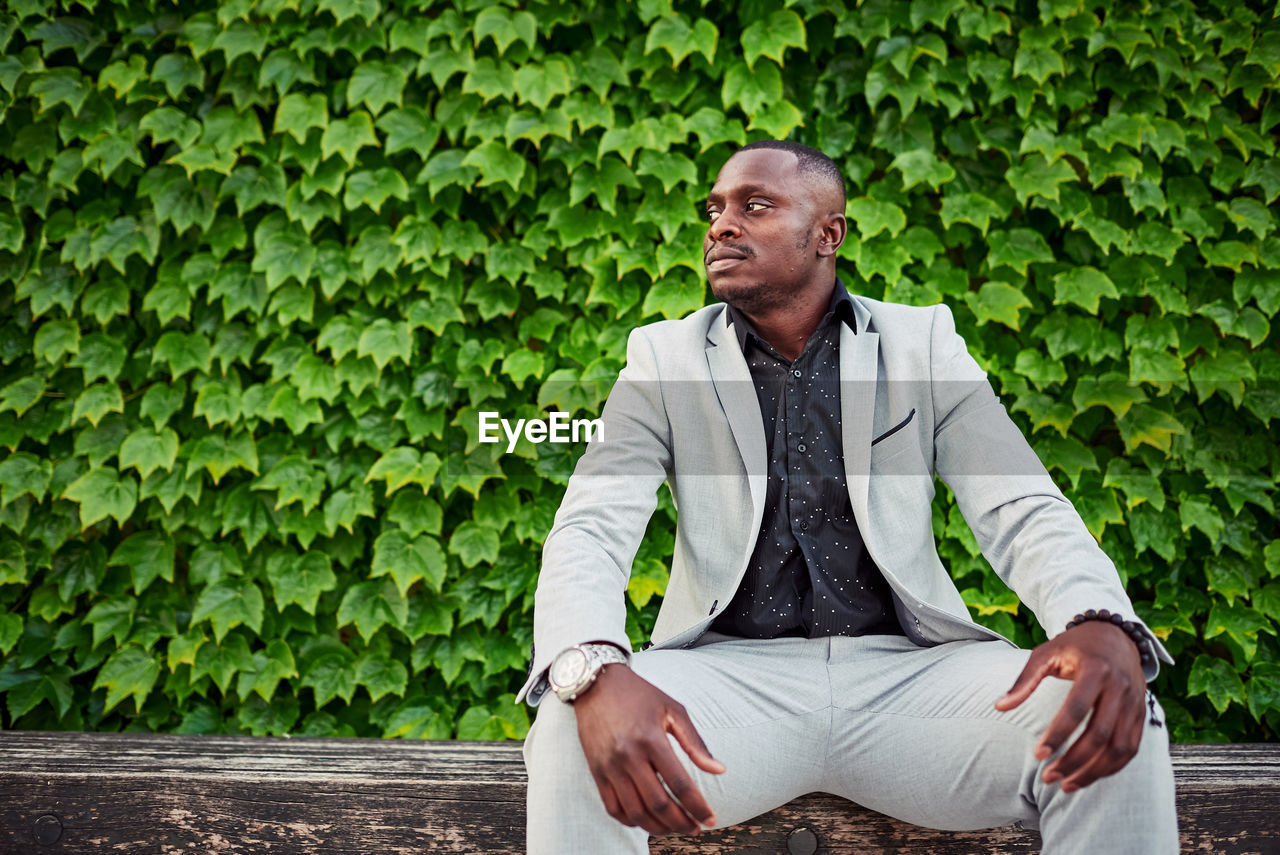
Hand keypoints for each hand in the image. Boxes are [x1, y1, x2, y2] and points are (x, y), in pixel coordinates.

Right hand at [572, 663, 725, 834]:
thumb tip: (720, 770)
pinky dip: (632, 821)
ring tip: (675, 827)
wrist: (596, 684)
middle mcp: (628, 756)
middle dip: (681, 823)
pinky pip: (613, 808)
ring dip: (659, 827)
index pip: (679, 784)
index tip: (710, 819)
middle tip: (695, 828)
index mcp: (652, 739)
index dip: (698, 807)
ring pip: (636, 812)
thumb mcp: (673, 709)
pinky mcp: (596, 772)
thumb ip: (696, 742)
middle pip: (658, 804)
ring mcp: (609, 766)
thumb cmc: (639, 695)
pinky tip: (648, 820)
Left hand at [994, 620, 1145, 792]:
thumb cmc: (1074, 645)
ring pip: (1119, 748)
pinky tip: (1089, 776)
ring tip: (1066, 786)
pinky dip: (1112, 767)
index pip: (1076, 709)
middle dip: (1073, 761)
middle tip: (1048, 777)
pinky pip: (1131, 748)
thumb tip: (999, 707)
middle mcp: (1120, 687)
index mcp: (1095, 669)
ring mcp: (1135, 702)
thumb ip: (1024, 681)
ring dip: (1094, 772)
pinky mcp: (1142, 714)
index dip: (1057, 735)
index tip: (1038, 755)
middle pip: (1100, 735)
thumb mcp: (1046, 654)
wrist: (1115, 633)